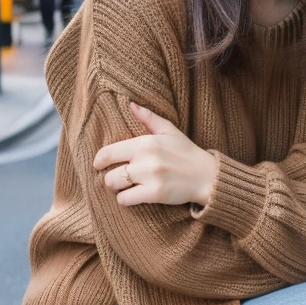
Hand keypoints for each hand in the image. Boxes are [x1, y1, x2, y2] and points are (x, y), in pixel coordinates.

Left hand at [93, 103, 216, 206]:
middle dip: (110, 178)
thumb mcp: (169, 131)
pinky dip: (126, 200)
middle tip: (119, 179)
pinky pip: (126, 200)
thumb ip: (149, 118)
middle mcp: (145, 159)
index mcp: (145, 142)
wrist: (207, 176)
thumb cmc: (186, 153)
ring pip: (115, 186)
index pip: (108, 152)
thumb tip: (131, 104)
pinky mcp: (155, 193)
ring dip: (118, 189)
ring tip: (126, 188)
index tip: (98, 165)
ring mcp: (150, 177)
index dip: (99, 161)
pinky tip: (134, 196)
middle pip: (109, 174)